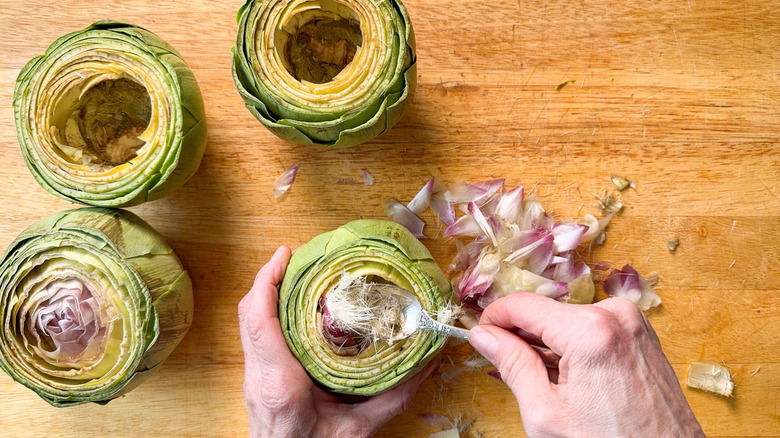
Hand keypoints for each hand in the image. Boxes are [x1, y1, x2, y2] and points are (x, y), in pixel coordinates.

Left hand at [238, 246, 436, 437]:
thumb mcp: (357, 430)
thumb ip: (390, 399)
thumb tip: (425, 366)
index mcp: (280, 385)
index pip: (259, 323)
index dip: (265, 282)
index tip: (284, 255)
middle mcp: (260, 376)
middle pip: (248, 314)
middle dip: (266, 278)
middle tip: (296, 256)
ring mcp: (253, 377)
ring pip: (248, 323)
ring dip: (265, 292)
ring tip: (294, 272)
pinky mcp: (255, 379)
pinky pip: (254, 335)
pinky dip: (267, 310)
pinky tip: (292, 304)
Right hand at [469, 292, 703, 436]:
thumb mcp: (546, 413)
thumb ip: (512, 365)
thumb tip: (483, 336)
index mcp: (589, 330)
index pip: (521, 305)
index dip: (493, 319)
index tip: (481, 336)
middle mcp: (614, 314)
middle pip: (545, 312)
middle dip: (524, 337)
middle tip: (513, 372)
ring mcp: (631, 320)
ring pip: (566, 319)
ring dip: (550, 344)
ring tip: (552, 384)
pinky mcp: (639, 331)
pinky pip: (591, 326)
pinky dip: (574, 346)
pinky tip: (575, 379)